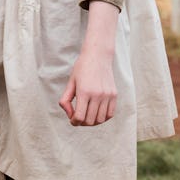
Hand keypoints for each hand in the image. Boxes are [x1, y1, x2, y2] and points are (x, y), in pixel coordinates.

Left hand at [59, 1, 118, 126]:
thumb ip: (65, 99)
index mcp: (84, 91)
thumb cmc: (82, 68)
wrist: (98, 56)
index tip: (72, 119)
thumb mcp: (70, 82)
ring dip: (93, 121)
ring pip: (100, 119)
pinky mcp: (114, 95)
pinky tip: (97, 112)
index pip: (79, 117)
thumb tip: (69, 114)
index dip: (74, 122)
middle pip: (90, 121)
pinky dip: (103, 117)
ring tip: (88, 115)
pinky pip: (110, 114)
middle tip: (79, 117)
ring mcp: (107, 95)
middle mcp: (97, 95)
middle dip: (82, 123)